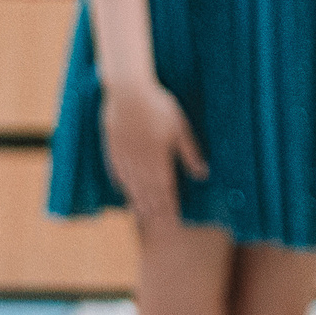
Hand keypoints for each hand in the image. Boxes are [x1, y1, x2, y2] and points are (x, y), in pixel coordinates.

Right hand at [102, 78, 206, 224]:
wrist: (128, 90)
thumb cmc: (158, 106)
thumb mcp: (181, 128)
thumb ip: (190, 153)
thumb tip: (202, 174)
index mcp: (159, 159)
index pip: (166, 189)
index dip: (170, 205)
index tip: (174, 219)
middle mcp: (140, 162)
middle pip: (147, 191)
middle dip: (154, 208)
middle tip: (158, 224)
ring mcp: (124, 155)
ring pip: (131, 184)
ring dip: (137, 200)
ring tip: (140, 213)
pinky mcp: (112, 146)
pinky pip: (116, 170)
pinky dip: (120, 183)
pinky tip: (121, 189)